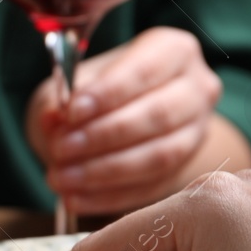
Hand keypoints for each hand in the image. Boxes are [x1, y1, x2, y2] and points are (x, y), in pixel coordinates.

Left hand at [26, 27, 250, 215]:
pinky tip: (73, 199)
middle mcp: (196, 88)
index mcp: (172, 51)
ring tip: (60, 179)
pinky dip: (107, 197)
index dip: (108, 93)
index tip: (72, 112)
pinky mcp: (185, 170)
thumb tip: (53, 119)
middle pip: (157, 115)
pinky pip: (149, 188)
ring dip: (104, 171)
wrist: (119, 120)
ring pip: (158, 156)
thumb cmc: (95, 93)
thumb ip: (62, 98)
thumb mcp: (71, 86)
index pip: (145, 70)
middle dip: (103, 136)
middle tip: (60, 148)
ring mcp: (196, 132)